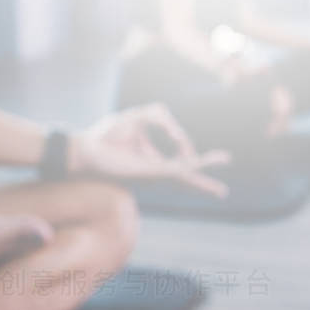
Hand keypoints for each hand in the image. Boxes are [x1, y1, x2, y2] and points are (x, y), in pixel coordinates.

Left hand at [69, 104, 230, 196]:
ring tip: (224, 169)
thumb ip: (160, 117)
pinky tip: (204, 161)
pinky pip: (177, 168)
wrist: (85, 150)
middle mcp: (155, 170)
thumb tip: (175, 132)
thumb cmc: (106, 136)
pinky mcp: (150, 172)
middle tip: (222, 192)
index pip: (177, 160)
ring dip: (205, 172)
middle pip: (186, 178)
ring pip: (186, 174)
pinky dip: (193, 164)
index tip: (171, 131)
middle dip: (204, 183)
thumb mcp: (138, 116)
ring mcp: (154, 173)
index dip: (182, 139)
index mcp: (152, 159)